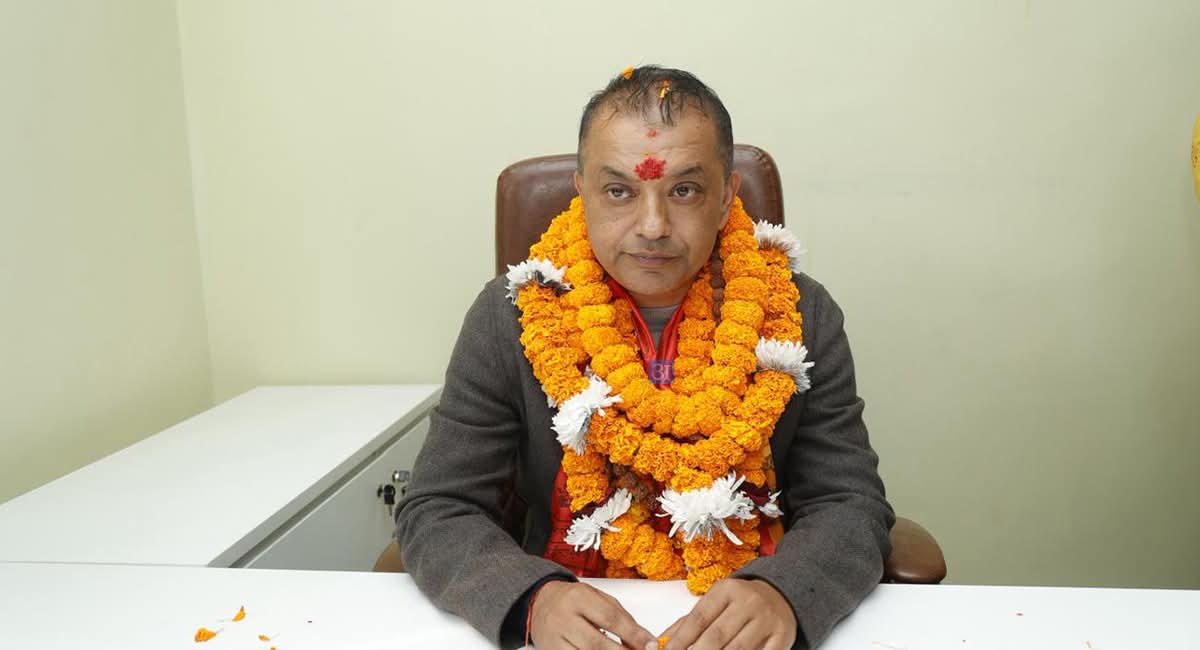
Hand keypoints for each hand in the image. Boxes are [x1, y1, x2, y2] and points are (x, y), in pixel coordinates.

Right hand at [530, 581, 658, 649]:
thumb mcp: (598, 598)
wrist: (539, 602)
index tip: (651, 645)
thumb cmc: (573, 600)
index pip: (610, 618)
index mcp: (578, 597)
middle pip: (597, 644)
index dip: (634, 635)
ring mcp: (554, 639)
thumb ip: (622, 617)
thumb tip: (645, 640)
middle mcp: (563, 618)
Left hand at [661, 578, 796, 649]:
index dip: (681, 639)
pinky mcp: (782, 636)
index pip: (698, 618)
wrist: (781, 595)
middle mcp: (748, 602)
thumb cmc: (739, 603)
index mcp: (727, 590)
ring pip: (738, 649)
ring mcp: (767, 620)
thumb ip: (687, 623)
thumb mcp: (714, 603)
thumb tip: (661, 642)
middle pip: (717, 636)